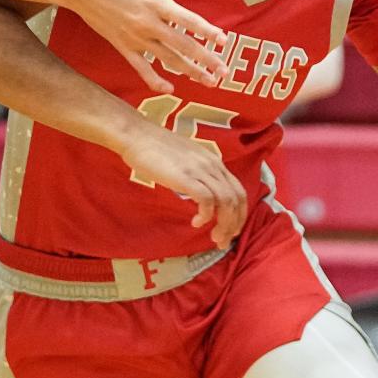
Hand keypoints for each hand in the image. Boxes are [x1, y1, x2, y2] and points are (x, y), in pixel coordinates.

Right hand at [60, 0, 228, 93]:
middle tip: (224, 73)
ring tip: (209, 82)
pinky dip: (155, 80)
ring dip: (190, 72)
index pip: (187, 20)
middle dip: (206, 60)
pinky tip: (170, 89)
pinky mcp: (122, 46)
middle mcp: (147, 23)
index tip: (223, 41)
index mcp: (156, 1)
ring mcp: (134, 37)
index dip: (206, 31)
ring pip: (167, 59)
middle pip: (183, 46)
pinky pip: (141, 68)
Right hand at [118, 121, 246, 248]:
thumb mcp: (188, 160)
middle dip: (234, 225)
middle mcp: (213, 166)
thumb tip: (204, 195)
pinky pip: (207, 199)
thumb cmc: (157, 149)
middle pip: (236, 199)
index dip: (240, 215)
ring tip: (214, 238)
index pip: (239, 192)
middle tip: (224, 242)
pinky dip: (206, 215)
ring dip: (223, 224)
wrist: (137, 135)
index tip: (232, 230)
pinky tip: (196, 223)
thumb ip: (200, 174)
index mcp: (215, 163)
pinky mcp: (186, 176)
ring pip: (226, 202)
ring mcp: (200, 170)